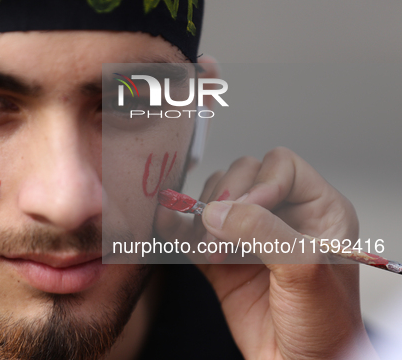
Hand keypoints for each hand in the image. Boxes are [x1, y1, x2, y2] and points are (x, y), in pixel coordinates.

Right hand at [161, 147, 378, 358]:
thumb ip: (262, 233)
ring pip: (214, 199)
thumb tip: (215, 210)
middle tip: (220, 234)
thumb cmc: (322, 325)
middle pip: (242, 176)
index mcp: (318, 210)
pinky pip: (191, 231)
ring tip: (212, 251)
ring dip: (203, 219)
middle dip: (226, 200)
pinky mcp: (219, 258)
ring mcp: (248, 236)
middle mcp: (282, 216)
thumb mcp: (303, 271)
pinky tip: (168, 225)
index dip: (260, 182)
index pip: (282, 166)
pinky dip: (176, 227)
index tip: (247, 209)